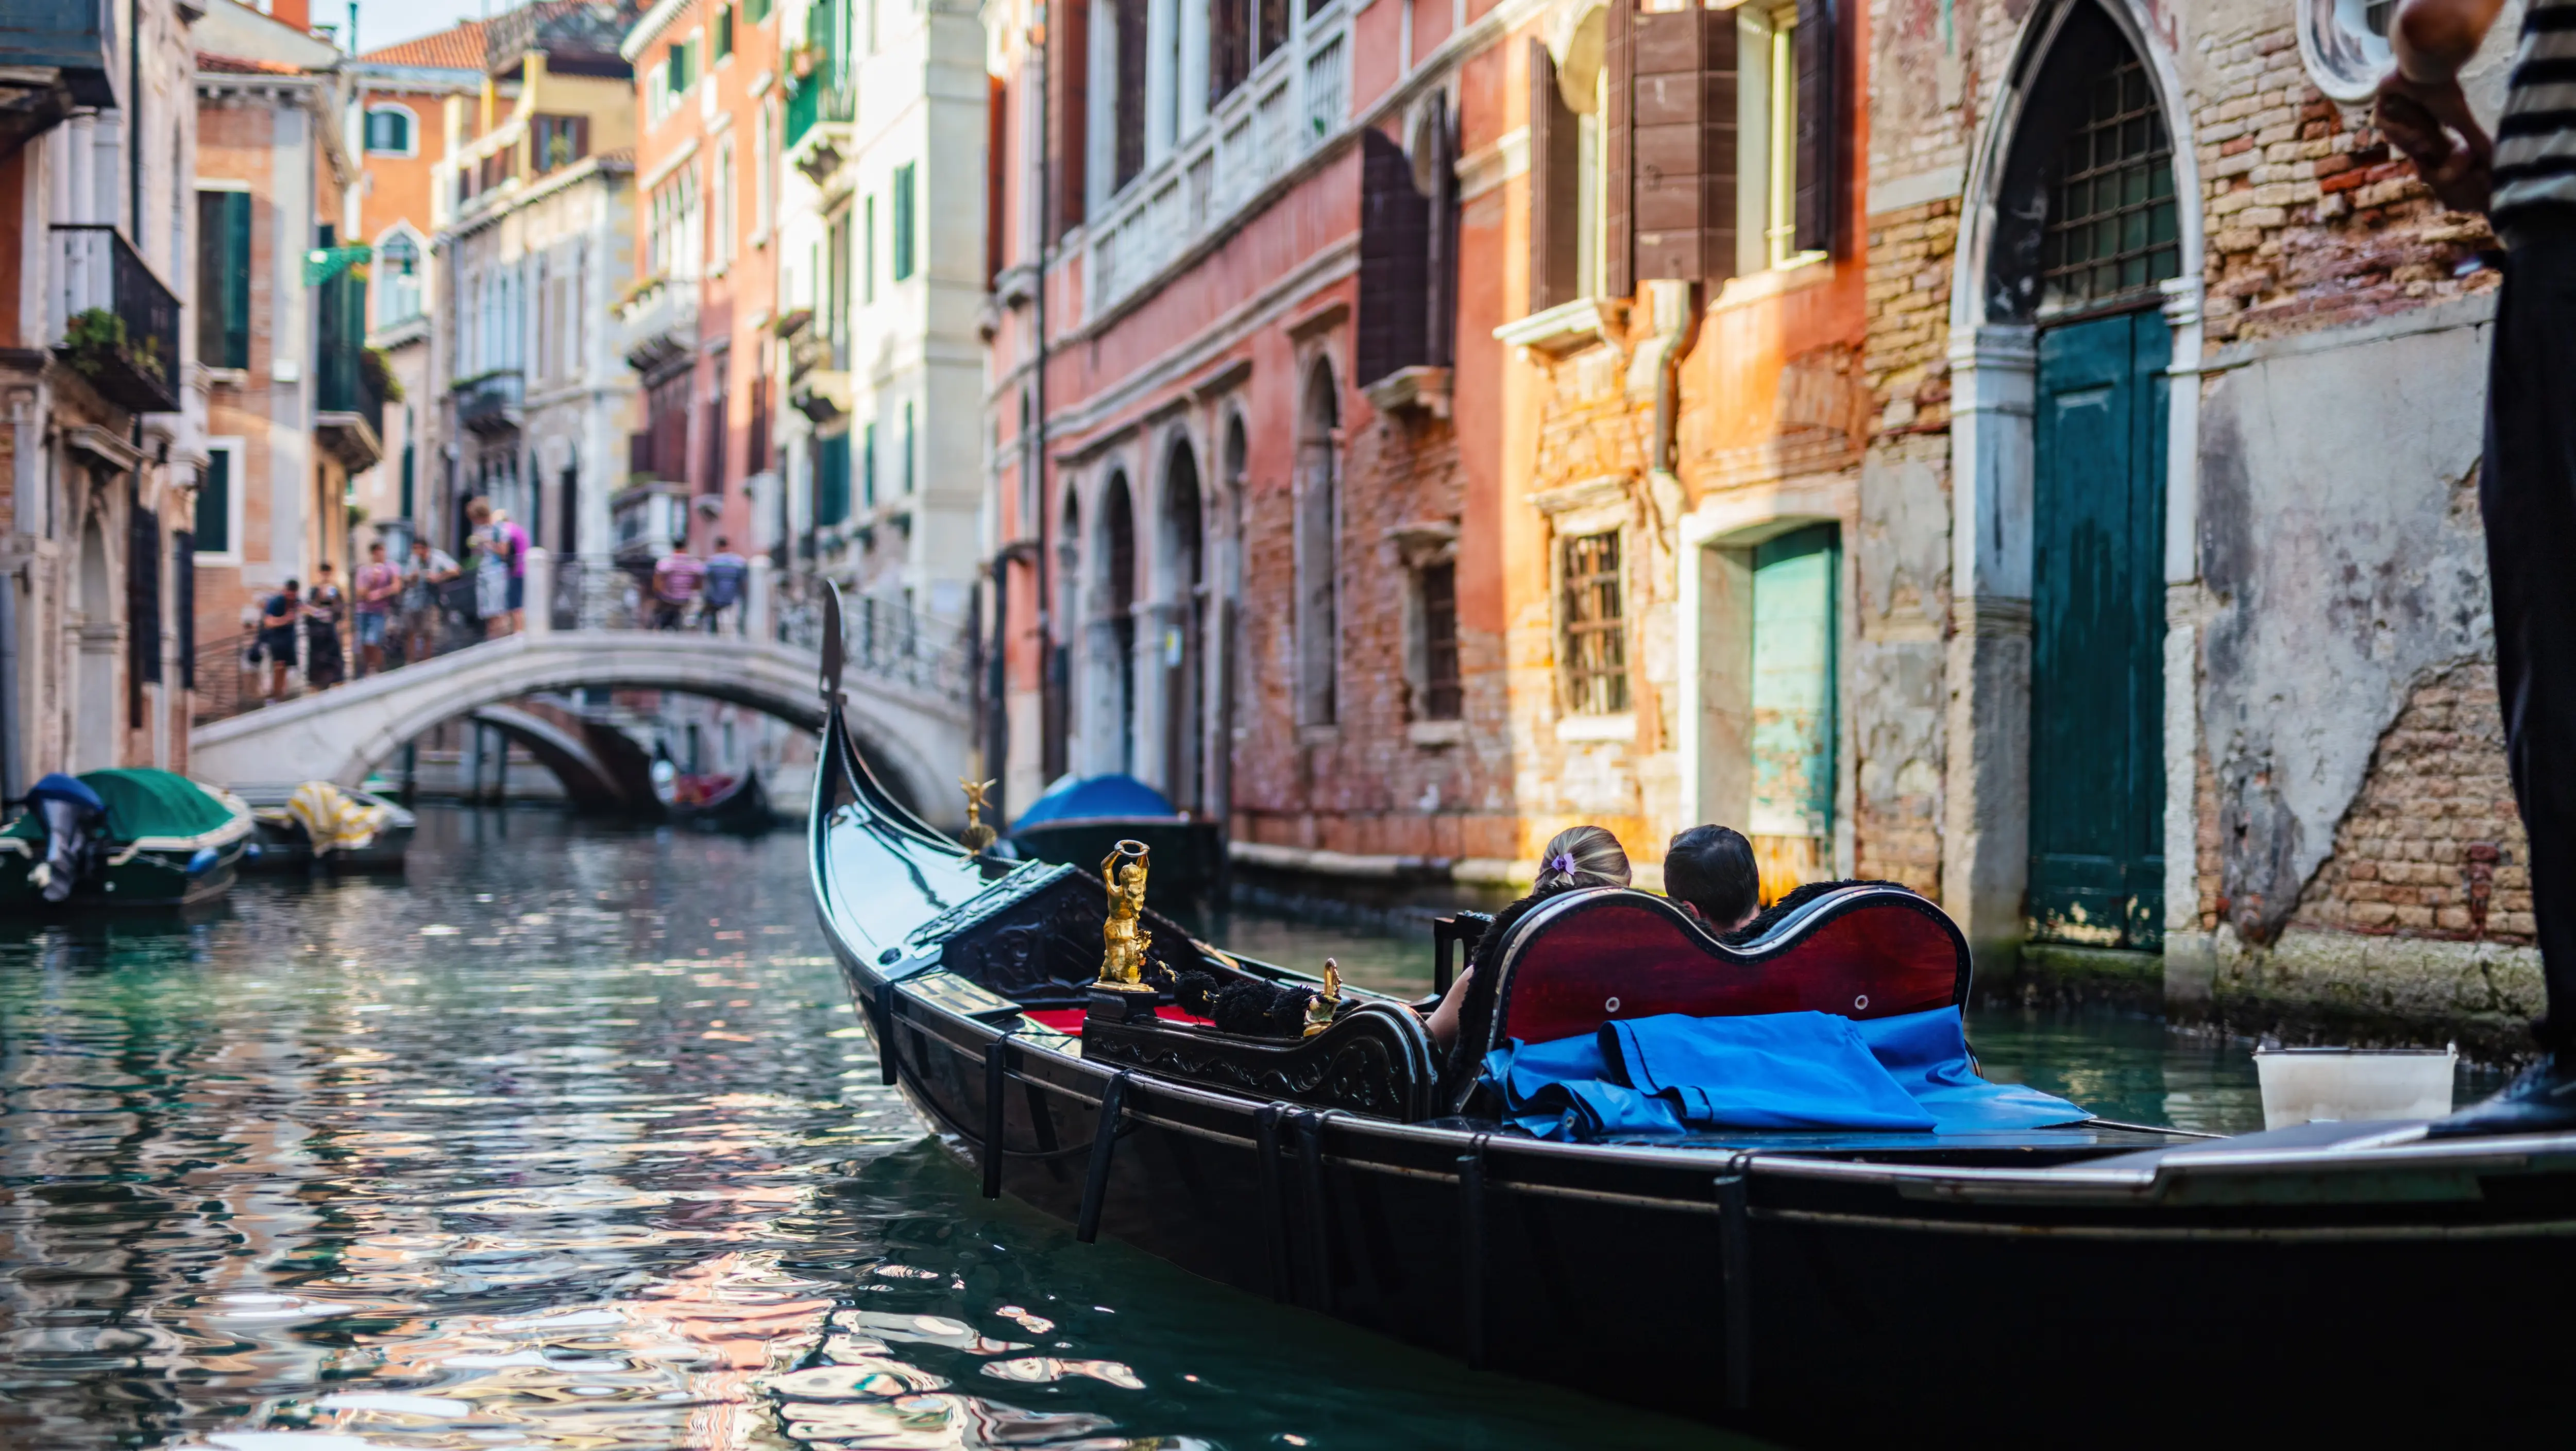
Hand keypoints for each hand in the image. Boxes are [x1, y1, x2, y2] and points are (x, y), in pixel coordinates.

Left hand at [2375, 72, 2492, 213]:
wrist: (2429, 69)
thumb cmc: (2446, 92)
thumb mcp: (2461, 121)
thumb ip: (2475, 139)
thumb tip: (2494, 157)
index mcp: (2427, 114)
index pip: (2419, 141)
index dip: (2422, 151)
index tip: (2431, 157)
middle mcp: (2411, 109)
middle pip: (2405, 139)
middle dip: (2414, 147)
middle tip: (2426, 151)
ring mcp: (2395, 104)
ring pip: (2392, 132)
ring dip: (2406, 139)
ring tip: (2420, 140)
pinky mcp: (2381, 99)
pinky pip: (2380, 121)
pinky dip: (2393, 128)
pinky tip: (2405, 129)